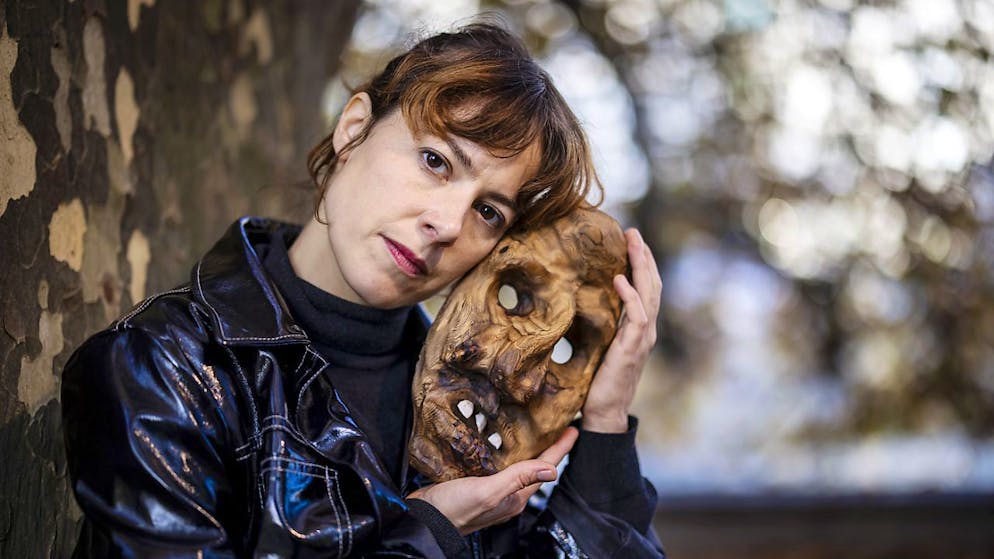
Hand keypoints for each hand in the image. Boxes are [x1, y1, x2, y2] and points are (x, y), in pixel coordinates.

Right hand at [407, 427, 577, 534]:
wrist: (423, 520)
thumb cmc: (453, 510)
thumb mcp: (488, 492)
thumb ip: (517, 479)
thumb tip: (551, 471)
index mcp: (515, 498)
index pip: (545, 469)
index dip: (560, 449)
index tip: (573, 431)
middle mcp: (507, 495)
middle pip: (534, 467)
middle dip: (548, 447)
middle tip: (557, 426)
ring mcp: (492, 491)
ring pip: (516, 466)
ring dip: (527, 449)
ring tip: (534, 430)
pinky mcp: (476, 485)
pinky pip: (497, 466)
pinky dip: (504, 452)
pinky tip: (499, 442)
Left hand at [582, 228, 661, 432]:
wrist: (603, 413)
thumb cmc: (597, 381)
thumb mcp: (599, 345)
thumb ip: (600, 324)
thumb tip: (578, 301)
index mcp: (638, 327)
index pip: (645, 288)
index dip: (640, 264)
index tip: (630, 240)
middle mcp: (645, 330)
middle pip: (651, 285)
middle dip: (644, 256)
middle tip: (633, 232)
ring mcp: (642, 339)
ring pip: (649, 295)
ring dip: (641, 267)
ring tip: (633, 243)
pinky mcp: (632, 349)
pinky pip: (636, 317)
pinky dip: (631, 296)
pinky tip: (620, 279)